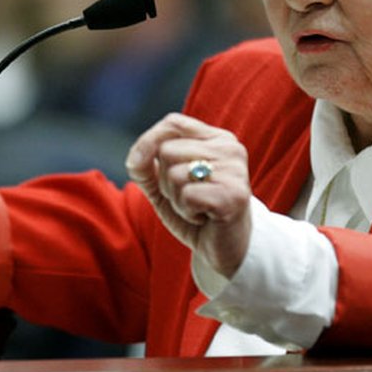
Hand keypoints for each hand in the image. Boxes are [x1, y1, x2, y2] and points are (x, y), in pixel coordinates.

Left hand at [126, 113, 251, 277]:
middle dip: (165, 181)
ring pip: (174, 174)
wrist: (225, 249)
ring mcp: (235, 171)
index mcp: (217, 138)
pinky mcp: (234, 195)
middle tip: (188, 197)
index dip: (148, 141)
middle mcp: (230, 148)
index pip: (173, 122)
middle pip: (168, 150)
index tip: (140, 166)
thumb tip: (136, 158)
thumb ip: (145, 166)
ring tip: (197, 208)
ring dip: (176, 199)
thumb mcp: (164, 185)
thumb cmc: (195, 212)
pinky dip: (186, 212)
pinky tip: (204, 218)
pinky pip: (187, 195)